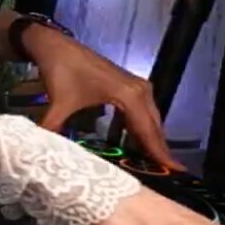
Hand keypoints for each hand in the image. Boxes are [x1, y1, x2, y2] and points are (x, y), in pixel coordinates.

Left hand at [20, 24, 183, 170]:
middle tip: (167, 179)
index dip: (160, 154)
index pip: (148, 131)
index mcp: (128, 95)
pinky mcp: (129, 86)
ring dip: (150, 142)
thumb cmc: (61, 70)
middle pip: (154, 128)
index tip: (178, 175)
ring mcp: (137, 86)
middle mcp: (139, 90)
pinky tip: (136, 146)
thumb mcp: (58, 104)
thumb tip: (46, 155)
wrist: (55, 44)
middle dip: (159, 153)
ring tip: (153, 168)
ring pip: (150, 121)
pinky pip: (142, 113)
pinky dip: (141, 129)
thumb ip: (54, 131)